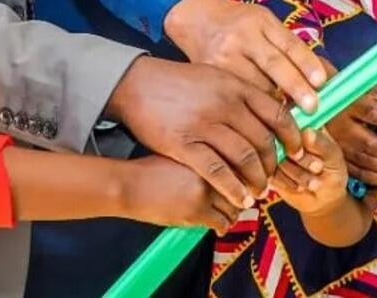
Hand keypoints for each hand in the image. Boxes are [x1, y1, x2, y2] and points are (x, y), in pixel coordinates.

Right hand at [105, 56, 302, 209]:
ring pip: (244, 158)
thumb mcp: (216, 76)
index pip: (277, 114)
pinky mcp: (185, 144)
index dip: (292, 136)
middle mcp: (225, 104)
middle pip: (263, 140)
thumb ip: (242, 92)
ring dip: (256, 179)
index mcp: (236, 86)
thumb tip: (271, 109)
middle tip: (274, 176)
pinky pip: (216, 171)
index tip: (297, 151)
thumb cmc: (178, 81)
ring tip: (258, 191)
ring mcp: (205, 125)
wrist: (137, 84)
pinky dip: (232, 188)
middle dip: (273, 164)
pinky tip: (239, 198)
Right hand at [120, 155, 242, 234]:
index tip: (246, 183)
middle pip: (242, 186)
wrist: (130, 185)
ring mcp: (204, 191)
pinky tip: (218, 224)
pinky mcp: (197, 211)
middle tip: (240, 200)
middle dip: (241, 196)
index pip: (240, 166)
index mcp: (207, 151)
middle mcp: (209, 169)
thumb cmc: (151, 169)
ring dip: (232, 212)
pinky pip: (221, 222)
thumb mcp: (182, 154)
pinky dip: (222, 225)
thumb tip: (230, 169)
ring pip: (234, 207)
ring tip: (227, 213)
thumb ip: (206, 158)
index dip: (245, 176)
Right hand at [165, 0, 327, 111]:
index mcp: (260, 21)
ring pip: (254, 84)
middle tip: (312, 107)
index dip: (307, 63)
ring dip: (274, 103)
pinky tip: (262, 118)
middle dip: (296, 87)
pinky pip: (235, 95)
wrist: (195, 19)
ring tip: (290, 118)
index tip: (322, 82)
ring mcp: (223, 55)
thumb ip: (288, 46)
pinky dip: (252, 108)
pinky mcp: (209, 72)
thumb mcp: (264, 23)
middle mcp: (242, 36)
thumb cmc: (239, 24)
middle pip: (273, 64)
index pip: (289, 43)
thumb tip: (321, 77)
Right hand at [272, 128, 349, 216]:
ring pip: (276, 158)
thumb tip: (307, 132)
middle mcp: (285, 134)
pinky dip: (287, 182)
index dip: (303, 140)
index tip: (316, 155)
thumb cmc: (331, 172)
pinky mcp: (267, 167)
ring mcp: (273, 150)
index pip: (294, 121)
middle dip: (303, 160)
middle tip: (318, 169)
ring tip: (311, 181)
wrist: (322, 198)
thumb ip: (322, 144)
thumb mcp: (333, 157)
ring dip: (297, 174)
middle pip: (282, 139)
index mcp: (304, 123)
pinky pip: (270, 173)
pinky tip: (298, 186)